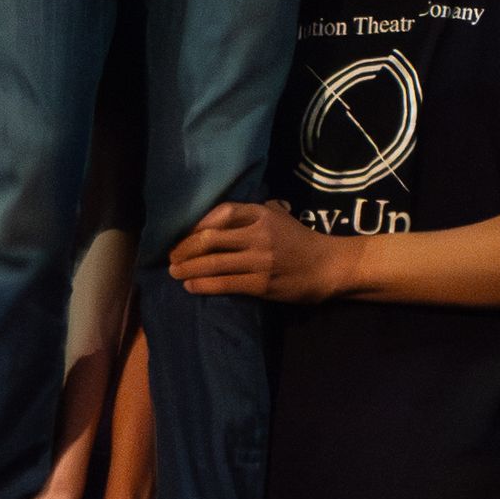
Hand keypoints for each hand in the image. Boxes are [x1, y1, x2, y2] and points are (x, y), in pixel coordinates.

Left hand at [169, 199, 345, 302]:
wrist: (328, 267)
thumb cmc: (300, 240)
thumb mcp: (280, 216)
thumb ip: (254, 212)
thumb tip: (222, 215)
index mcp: (262, 214)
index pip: (223, 212)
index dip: (198, 223)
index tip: (184, 235)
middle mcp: (259, 234)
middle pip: (211, 239)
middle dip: (185, 249)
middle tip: (171, 257)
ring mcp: (260, 260)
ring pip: (214, 263)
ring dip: (189, 269)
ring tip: (175, 273)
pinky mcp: (262, 284)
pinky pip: (226, 284)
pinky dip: (204, 285)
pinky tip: (191, 286)